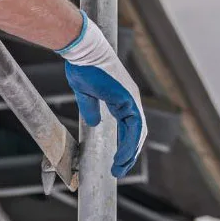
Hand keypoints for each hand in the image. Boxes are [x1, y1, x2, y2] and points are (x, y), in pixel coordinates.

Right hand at [58, 11, 146, 177]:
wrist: (83, 51)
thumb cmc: (82, 66)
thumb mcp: (86, 93)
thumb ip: (91, 109)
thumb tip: (94, 123)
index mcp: (122, 97)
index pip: (129, 126)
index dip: (125, 143)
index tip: (118, 159)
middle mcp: (131, 99)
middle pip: (136, 132)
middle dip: (129, 153)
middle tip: (119, 170)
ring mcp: (132, 99)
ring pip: (137, 133)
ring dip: (129, 154)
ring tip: (120, 170)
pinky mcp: (128, 100)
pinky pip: (133, 128)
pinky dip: (129, 145)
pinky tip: (122, 158)